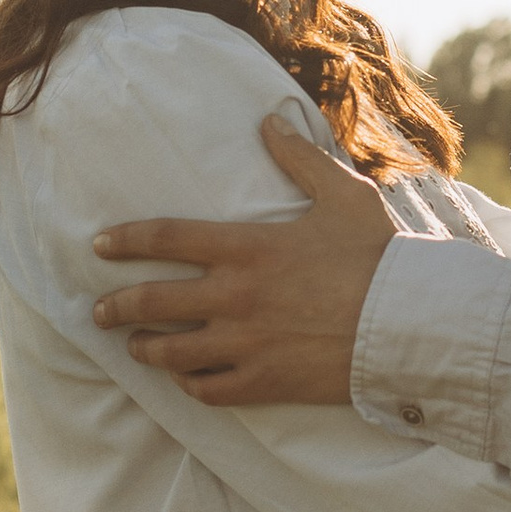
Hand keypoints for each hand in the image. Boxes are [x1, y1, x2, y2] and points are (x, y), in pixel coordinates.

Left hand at [91, 114, 394, 405]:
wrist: (411, 323)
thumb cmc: (380, 255)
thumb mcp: (343, 195)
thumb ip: (300, 159)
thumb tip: (270, 122)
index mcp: (248, 247)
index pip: (165, 239)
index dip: (124, 241)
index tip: (99, 245)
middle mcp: (236, 297)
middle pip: (153, 303)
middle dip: (116, 307)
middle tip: (99, 312)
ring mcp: (247, 343)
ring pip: (172, 353)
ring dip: (145, 350)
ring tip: (135, 347)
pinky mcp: (266, 381)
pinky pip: (209, 390)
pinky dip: (190, 385)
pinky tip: (185, 380)